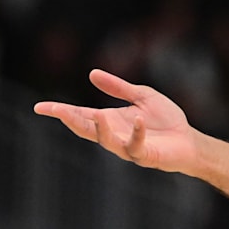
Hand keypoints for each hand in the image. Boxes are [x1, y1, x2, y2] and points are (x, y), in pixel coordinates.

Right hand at [33, 69, 198, 173]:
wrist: (188, 139)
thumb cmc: (165, 119)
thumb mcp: (141, 96)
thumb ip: (118, 87)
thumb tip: (91, 73)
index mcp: (110, 120)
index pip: (80, 115)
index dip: (61, 111)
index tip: (39, 107)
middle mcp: (114, 135)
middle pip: (86, 129)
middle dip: (70, 120)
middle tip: (53, 110)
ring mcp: (127, 147)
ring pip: (107, 141)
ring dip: (101, 129)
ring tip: (97, 115)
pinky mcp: (144, 155)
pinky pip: (136, 146)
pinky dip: (137, 133)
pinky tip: (139, 120)